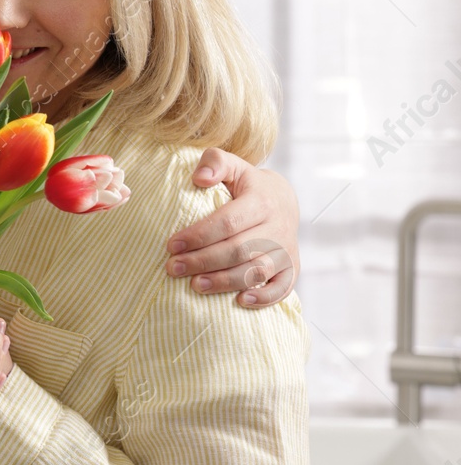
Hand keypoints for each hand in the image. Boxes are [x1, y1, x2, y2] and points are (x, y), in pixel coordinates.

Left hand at [166, 148, 299, 307]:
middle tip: (173, 268)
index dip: (199, 235)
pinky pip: (283, 288)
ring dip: (225, 281)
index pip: (228, 222)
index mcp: (261, 201)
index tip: (171, 245)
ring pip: (257, 271)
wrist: (283, 199)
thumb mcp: (233, 165)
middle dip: (203, 261)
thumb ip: (215, 162)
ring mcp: (287, 250)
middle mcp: (278, 227)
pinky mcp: (292, 268)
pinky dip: (264, 298)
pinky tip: (240, 301)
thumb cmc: (246, 185)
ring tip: (195, 285)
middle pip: (239, 250)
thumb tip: (199, 178)